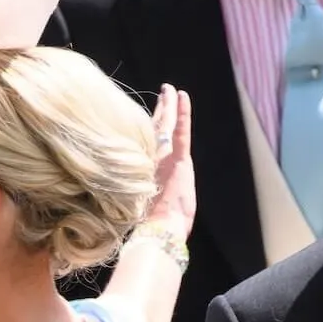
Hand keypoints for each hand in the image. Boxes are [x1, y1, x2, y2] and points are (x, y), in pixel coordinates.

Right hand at [148, 83, 194, 238]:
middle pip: (155, 130)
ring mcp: (162, 159)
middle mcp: (150, 161)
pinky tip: (182, 96)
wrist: (159, 231)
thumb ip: (145, 194)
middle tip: (162, 92)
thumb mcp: (147, 207)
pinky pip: (180, 131)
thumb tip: (140, 197)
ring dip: (168, 106)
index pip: (147, 144)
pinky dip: (182, 113)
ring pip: (165, 126)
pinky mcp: (176, 159)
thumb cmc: (155, 227)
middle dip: (159, 110)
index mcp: (144, 172)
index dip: (149, 127)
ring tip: (169, 90)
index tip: (151, 113)